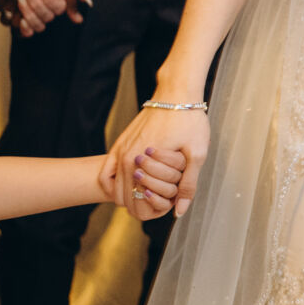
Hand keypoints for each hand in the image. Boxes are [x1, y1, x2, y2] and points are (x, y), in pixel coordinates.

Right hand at [101, 79, 210, 218]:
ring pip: (114, 187)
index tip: (167, 205)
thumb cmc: (188, 121)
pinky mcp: (120, 143)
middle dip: (140, 206)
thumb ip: (187, 185)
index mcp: (140, 163)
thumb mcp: (196, 154)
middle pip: (124, 198)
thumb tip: (179, 211)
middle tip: (159, 203)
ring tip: (148, 195)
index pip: (136, 203)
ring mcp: (119, 150)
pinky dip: (113, 184)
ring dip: (128, 196)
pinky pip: (106, 173)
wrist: (176, 93)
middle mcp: (124, 158)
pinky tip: (127, 187)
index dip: (152, 211)